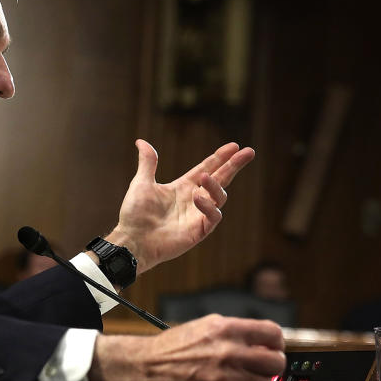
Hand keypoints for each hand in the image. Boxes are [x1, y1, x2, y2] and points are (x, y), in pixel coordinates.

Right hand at [88, 315, 285, 380]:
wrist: (146, 368)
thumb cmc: (172, 349)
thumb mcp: (203, 328)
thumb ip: (234, 332)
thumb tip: (262, 342)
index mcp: (225, 329)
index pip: (272, 333)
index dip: (277, 343)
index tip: (273, 348)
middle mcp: (229, 351)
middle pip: (275, 362)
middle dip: (271, 366)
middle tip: (261, 369)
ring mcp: (226, 377)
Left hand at [106, 140, 254, 273]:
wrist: (132, 240)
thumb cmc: (135, 214)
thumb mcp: (142, 183)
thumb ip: (148, 162)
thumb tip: (141, 141)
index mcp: (183, 187)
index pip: (207, 168)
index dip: (220, 157)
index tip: (234, 145)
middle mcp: (194, 199)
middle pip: (220, 179)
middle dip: (234, 165)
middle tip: (249, 152)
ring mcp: (198, 215)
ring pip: (219, 197)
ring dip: (215, 186)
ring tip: (206, 178)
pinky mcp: (199, 231)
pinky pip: (213, 217)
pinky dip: (209, 206)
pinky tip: (198, 198)